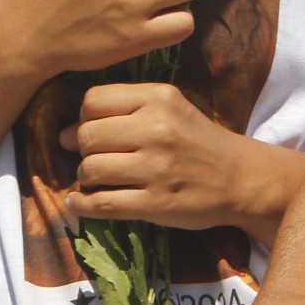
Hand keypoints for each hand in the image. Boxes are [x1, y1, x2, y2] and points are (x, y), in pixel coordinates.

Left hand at [62, 84, 304, 240]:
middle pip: (87, 135)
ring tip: (96, 179)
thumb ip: (123, 110)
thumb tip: (64, 134)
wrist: (240, 178)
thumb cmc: (198, 141)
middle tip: (93, 156)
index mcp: (159, 98)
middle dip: (82, 148)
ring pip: (91, 169)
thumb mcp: (170, 108)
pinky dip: (82, 206)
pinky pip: (102, 204)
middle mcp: (157, 129)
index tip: (93, 129)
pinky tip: (79, 203)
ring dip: (85, 177)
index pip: (93, 100)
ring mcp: (156, 168)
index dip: (84, 117)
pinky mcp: (156, 203)